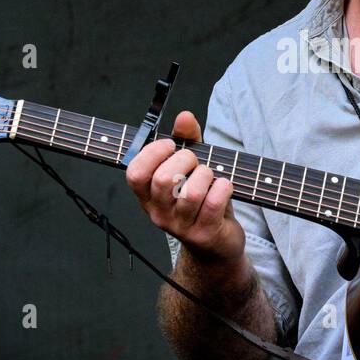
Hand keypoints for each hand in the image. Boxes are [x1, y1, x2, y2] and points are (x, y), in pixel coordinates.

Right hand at [125, 111, 245, 268]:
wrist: (217, 243)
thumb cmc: (202, 200)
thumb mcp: (191, 167)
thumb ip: (187, 140)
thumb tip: (184, 116)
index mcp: (148, 196)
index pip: (135, 173)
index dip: (153, 153)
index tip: (170, 145)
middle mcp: (159, 213)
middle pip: (163, 180)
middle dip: (185, 160)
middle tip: (195, 161)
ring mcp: (180, 227)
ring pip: (191, 193)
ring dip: (206, 176)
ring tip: (210, 177)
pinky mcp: (204, 234)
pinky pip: (214, 203)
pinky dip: (224, 188)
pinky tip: (225, 187)